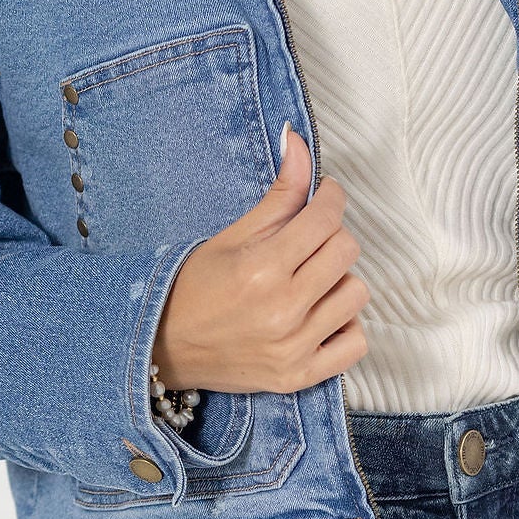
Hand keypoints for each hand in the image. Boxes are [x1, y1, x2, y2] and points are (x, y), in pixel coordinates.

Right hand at [152, 125, 368, 394]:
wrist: (163, 348)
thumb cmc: (194, 288)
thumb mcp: (232, 236)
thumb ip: (278, 194)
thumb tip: (299, 141)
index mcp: (261, 269)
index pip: (325, 218)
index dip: (330, 197)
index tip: (324, 195)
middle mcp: (282, 310)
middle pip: (346, 251)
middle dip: (332, 235)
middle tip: (309, 239)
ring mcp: (293, 348)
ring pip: (356, 294)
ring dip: (338, 280)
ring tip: (311, 281)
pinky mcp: (299, 377)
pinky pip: (355, 345)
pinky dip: (345, 327)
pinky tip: (320, 316)